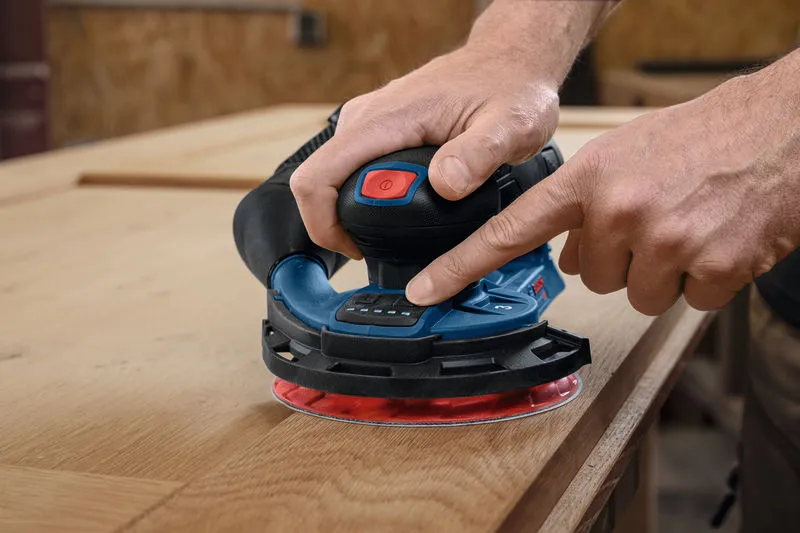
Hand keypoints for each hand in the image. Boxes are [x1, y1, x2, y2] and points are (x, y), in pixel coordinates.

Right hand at [289, 45, 560, 258]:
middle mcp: (366, 118)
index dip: (323, 224)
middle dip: (339, 223)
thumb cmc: (511, 89)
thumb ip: (478, 155)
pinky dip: (363, 196)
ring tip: (394, 228)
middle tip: (382, 245)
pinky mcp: (376, 128)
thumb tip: (444, 185)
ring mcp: (368, 121)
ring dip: (350, 211)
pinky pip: (350, 168)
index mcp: (387, 120)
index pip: (318, 176)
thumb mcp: (510, 126)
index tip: (357, 249)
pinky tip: (399, 206)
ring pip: (332, 176)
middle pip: (318, 182)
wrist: (509, 61)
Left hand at [406, 60, 799, 314]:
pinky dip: (704, 281)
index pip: (510, 231)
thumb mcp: (623, 155)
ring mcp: (665, 240)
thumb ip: (581, 203)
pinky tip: (717, 241)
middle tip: (654, 219)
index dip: (461, 266)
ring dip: (662, 274)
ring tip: (688, 226)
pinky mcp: (711, 267)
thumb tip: (567, 258)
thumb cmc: (699, 138)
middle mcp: (618, 210)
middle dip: (620, 258)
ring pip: (639, 295)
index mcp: (588, 179)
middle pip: (593, 277)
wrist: (780, 128)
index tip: (425, 290)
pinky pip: (689, 302)